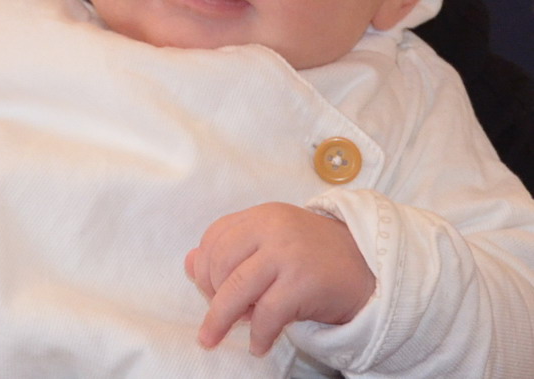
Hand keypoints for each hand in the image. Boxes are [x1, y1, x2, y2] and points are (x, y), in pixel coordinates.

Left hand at [184, 203, 374, 355]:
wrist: (371, 266)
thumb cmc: (316, 256)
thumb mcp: (273, 242)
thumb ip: (234, 248)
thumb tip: (189, 262)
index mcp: (262, 215)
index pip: (215, 236)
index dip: (204, 266)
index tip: (208, 289)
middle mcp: (272, 228)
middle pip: (220, 262)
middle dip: (212, 294)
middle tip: (217, 315)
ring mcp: (288, 254)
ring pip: (236, 288)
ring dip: (220, 319)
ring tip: (213, 338)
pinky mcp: (303, 283)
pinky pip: (267, 314)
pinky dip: (257, 334)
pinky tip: (258, 344)